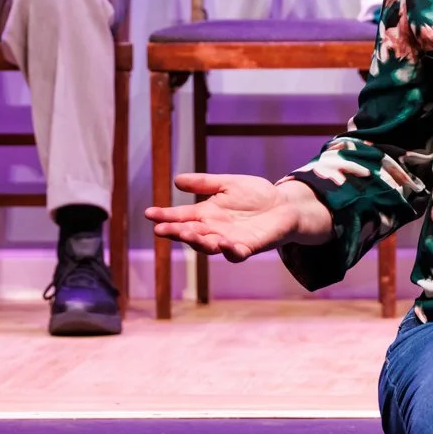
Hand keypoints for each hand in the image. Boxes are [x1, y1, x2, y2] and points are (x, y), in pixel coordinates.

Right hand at [145, 173, 322, 261]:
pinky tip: (223, 244)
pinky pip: (236, 253)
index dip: (164, 216)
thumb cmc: (256, 195)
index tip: (149, 214)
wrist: (284, 205)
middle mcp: (214, 229)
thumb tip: (176, 180)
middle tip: (162, 229)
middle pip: (190, 233)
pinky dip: (229, 251)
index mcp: (206, 213)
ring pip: (208, 245)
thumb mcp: (227, 184)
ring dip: (197, 242)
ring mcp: (230, 240)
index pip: (181, 216)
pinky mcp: (248, 247)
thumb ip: (203, 183)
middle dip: (176, 231)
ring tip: (186, 234)